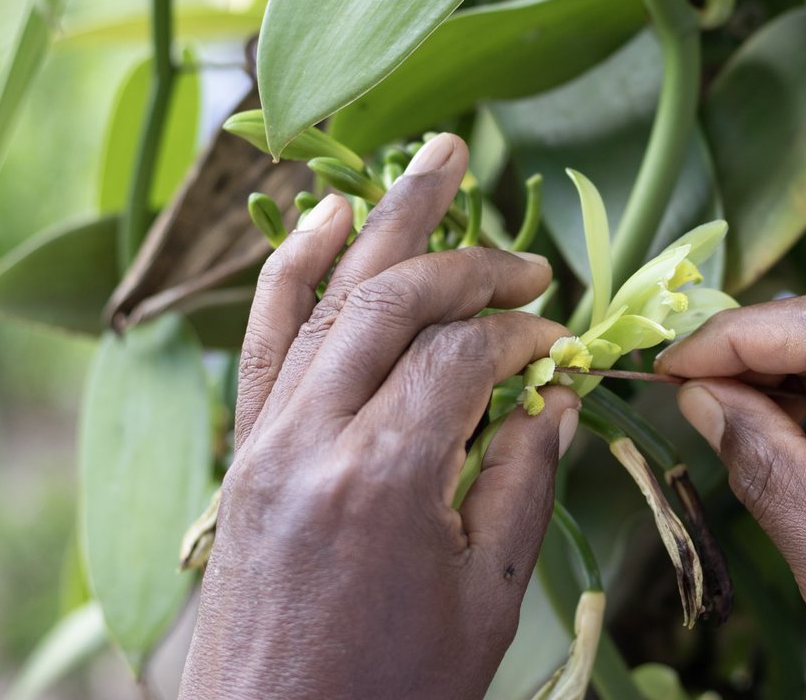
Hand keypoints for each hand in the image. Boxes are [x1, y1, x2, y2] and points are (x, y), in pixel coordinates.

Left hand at [180, 134, 579, 699]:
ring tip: (435, 158)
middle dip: (469, 262)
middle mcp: (314, 439)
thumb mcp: (487, 597)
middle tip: (529, 258)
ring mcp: (266, 439)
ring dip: (387, 221)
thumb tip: (552, 396)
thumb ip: (525, 480)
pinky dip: (293, 267)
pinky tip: (327, 216)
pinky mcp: (246, 450)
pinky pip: (264, 336)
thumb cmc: (395, 688)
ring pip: (328, 297)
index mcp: (386, 479)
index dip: (521, 336)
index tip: (559, 344)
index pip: (462, 355)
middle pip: (394, 300)